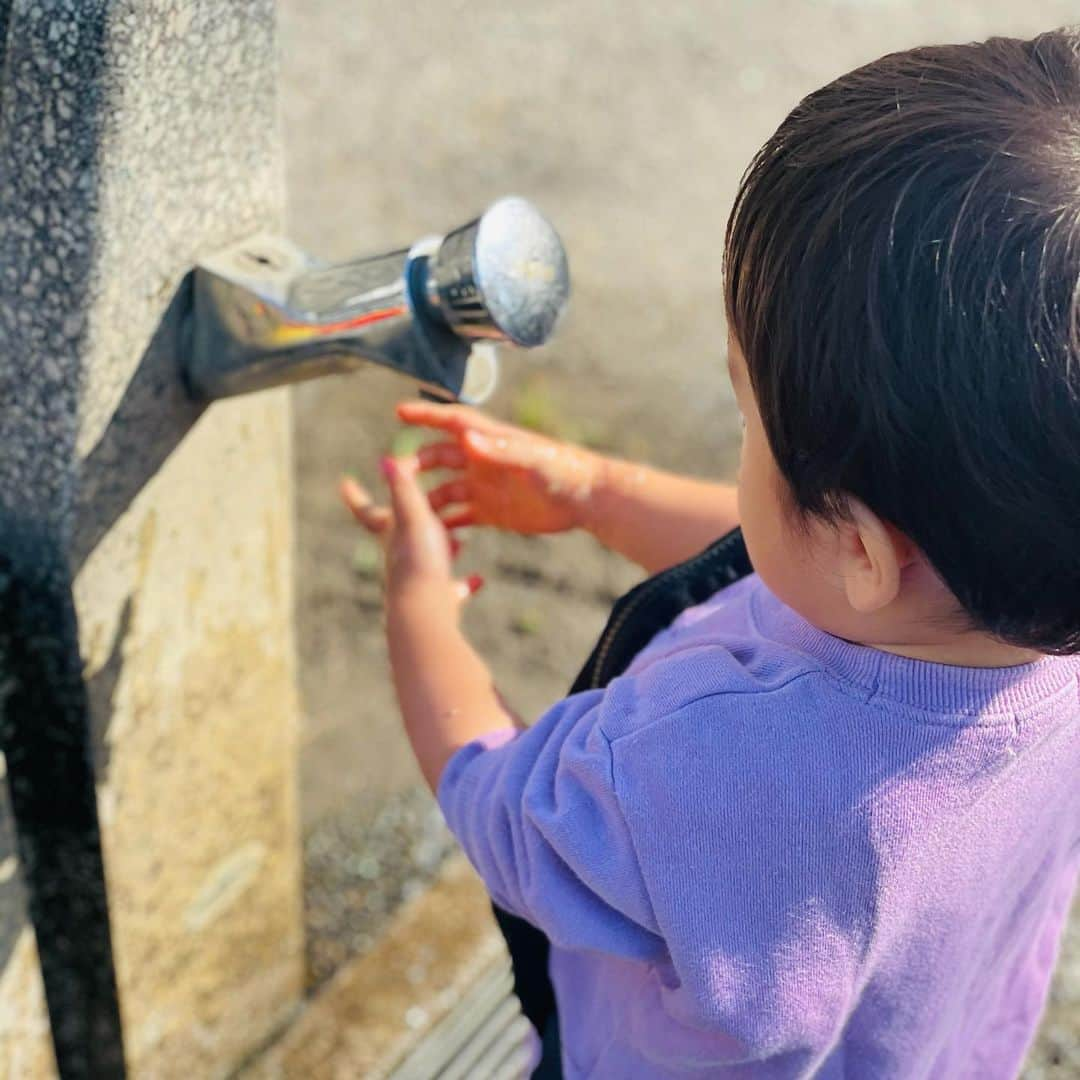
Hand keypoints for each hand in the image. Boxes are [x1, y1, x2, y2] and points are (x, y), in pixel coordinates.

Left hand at [340, 455, 481, 611]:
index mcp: (391, 534)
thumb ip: (404, 489)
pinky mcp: (440, 601)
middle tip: (428, 502)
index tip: (344, 482)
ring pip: (430, 559)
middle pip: (403, 533)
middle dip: (413, 517)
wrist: (425, 615)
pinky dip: (465, 583)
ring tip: (460, 538)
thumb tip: (386, 459)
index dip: (356, 496)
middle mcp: (401, 557)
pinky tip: (478, 579)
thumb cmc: (417, 563)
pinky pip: (453, 590)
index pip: (367, 511)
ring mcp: (420, 581)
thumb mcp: (414, 518)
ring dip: (444, 546)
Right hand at [397, 401, 601, 535]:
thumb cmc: (564, 471)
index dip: (427, 416)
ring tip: (402, 513)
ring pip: (445, 490)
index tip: (399, 411)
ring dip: (425, 499)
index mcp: (491, 442)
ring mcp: (486, 487)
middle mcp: (484, 461)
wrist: (586, 499)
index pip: (453, 423)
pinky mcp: (493, 511)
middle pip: (440, 457)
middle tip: (392, 474)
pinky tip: (428, 536)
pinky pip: (461, 517)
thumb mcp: (531, 460)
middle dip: (416, 463)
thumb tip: (467, 439)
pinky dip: (445, 524)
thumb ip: (499, 450)